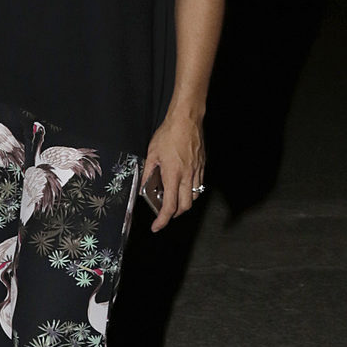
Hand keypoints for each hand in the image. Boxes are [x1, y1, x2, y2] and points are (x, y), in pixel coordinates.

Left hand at [141, 111, 204, 232]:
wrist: (186, 120)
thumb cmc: (169, 134)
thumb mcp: (152, 154)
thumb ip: (148, 172)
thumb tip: (144, 186)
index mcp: (173, 175)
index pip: (169, 206)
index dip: (162, 220)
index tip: (156, 226)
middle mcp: (187, 176)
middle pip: (185, 206)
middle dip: (174, 214)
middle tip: (164, 213)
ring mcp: (197, 171)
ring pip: (194, 197)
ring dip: (184, 203)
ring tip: (173, 199)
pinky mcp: (202, 166)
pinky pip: (198, 185)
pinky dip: (191, 191)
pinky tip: (182, 186)